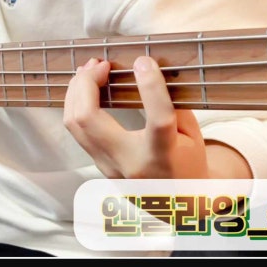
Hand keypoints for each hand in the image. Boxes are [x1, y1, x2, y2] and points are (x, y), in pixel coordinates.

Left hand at [63, 56, 208, 178]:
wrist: (177, 204)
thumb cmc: (188, 163)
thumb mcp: (192, 134)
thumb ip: (173, 103)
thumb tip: (148, 69)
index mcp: (164, 157)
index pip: (159, 121)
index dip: (151, 88)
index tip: (144, 62)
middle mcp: (131, 165)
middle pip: (89, 119)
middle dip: (87, 83)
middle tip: (101, 63)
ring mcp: (109, 167)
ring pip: (74, 124)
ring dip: (76, 91)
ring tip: (89, 70)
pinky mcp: (98, 166)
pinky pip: (77, 131)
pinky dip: (76, 104)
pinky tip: (86, 89)